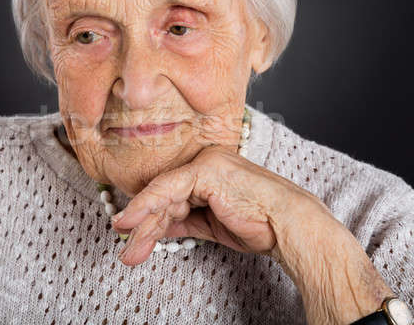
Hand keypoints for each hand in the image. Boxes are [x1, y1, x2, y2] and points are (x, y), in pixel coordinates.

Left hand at [111, 144, 297, 265]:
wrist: (286, 225)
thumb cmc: (257, 224)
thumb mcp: (209, 225)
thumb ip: (182, 221)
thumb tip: (155, 228)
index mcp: (207, 171)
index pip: (170, 195)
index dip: (149, 218)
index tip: (131, 237)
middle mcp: (203, 162)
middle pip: (164, 196)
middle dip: (143, 227)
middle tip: (127, 251)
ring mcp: (204, 163)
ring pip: (162, 195)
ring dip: (143, 225)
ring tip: (129, 249)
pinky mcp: (205, 169)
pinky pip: (168, 189)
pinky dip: (147, 206)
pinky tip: (132, 222)